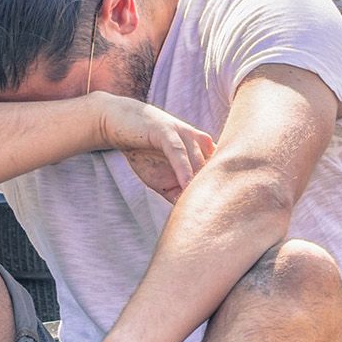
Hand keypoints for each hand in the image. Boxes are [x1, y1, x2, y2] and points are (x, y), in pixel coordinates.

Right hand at [95, 93, 214, 202]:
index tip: (224, 213)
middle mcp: (199, 141)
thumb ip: (176, 194)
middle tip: (218, 213)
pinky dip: (184, 169)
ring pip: (199, 161)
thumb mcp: (161, 179)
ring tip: (205, 204)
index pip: (220, 171)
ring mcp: (185, 133)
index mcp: (203, 151)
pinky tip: (187, 185)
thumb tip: (188, 215)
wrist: (118, 125)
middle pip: (214, 168)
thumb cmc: (143, 152)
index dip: (224, 190)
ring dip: (202, 183)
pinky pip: (179, 152)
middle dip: (216, 190)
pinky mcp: (168, 130)